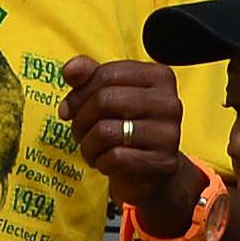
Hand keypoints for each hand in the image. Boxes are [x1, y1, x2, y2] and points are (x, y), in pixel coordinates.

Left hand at [59, 56, 189, 211]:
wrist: (149, 170)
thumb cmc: (126, 124)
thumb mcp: (108, 93)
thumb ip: (88, 74)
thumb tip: (70, 70)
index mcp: (159, 76)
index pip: (108, 74)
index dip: (78, 93)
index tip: (69, 109)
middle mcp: (170, 103)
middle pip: (105, 101)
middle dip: (81, 120)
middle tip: (78, 132)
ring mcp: (169, 134)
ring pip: (106, 132)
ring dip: (87, 145)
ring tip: (90, 149)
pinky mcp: (164, 163)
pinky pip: (115, 158)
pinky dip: (100, 162)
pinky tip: (104, 163)